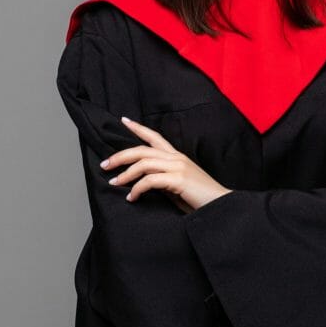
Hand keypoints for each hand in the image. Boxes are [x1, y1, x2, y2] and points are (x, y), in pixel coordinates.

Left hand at [99, 116, 232, 212]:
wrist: (221, 205)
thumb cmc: (200, 199)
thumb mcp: (178, 185)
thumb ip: (163, 179)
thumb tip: (141, 181)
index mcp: (177, 157)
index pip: (155, 137)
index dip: (138, 128)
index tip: (123, 120)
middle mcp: (177, 158)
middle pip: (142, 149)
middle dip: (121, 155)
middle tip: (105, 164)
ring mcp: (178, 167)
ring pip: (143, 162)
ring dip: (125, 173)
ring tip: (114, 182)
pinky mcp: (178, 179)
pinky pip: (150, 180)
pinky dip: (137, 188)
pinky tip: (132, 197)